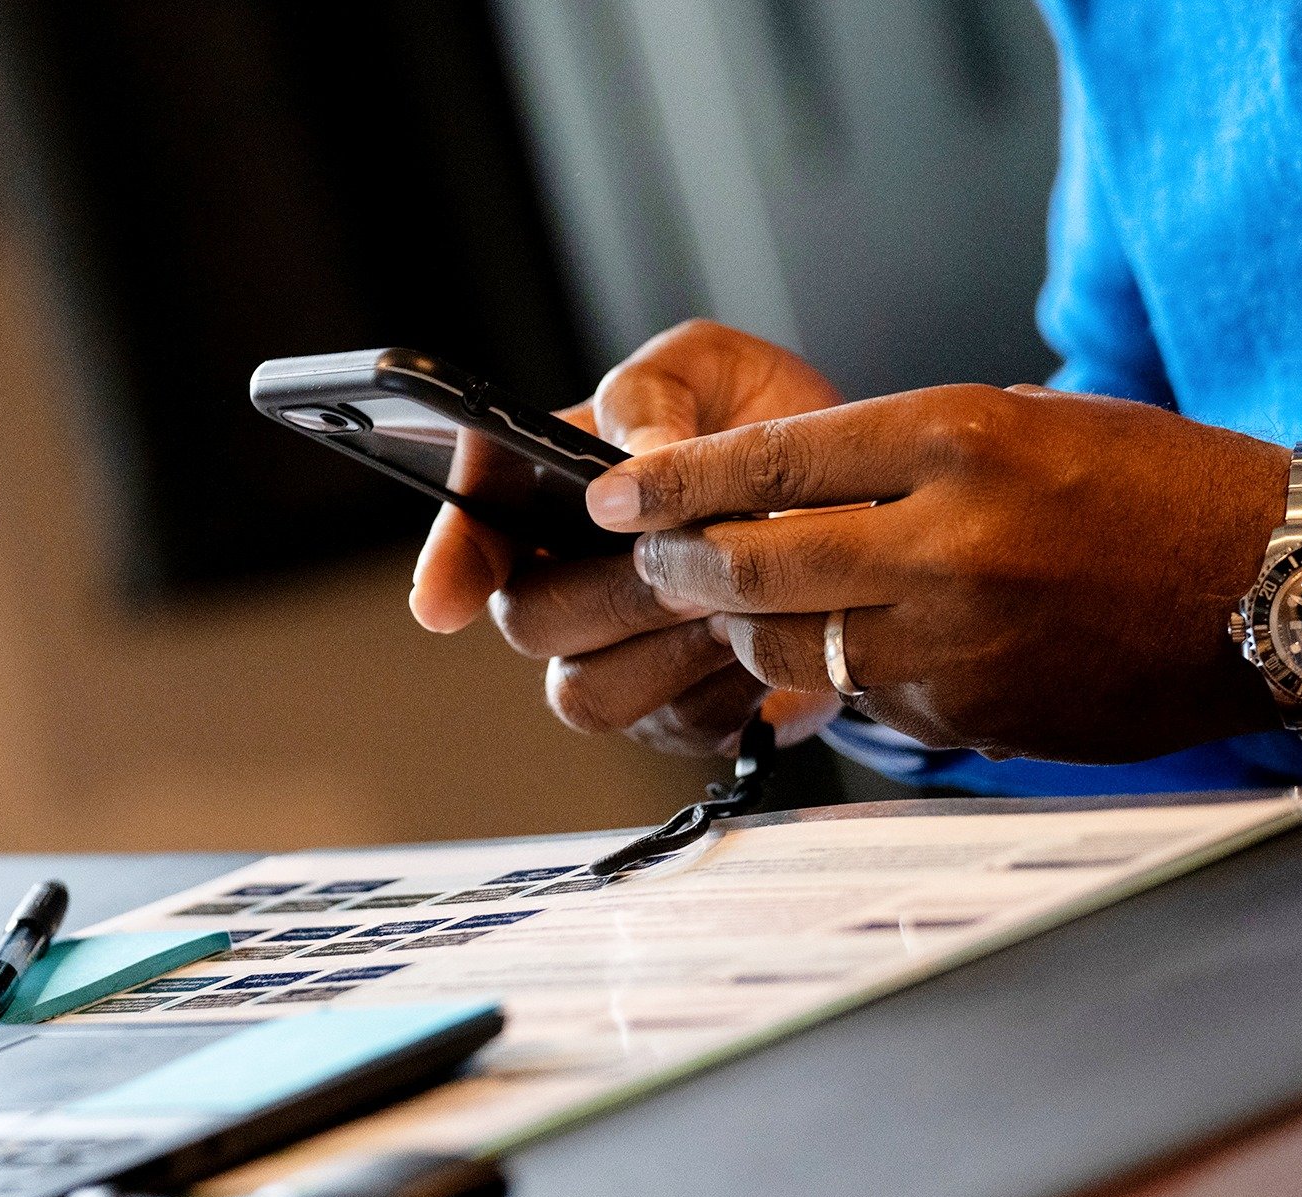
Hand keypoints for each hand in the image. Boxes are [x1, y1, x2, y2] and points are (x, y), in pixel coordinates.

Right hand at [409, 320, 844, 755]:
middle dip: (616, 592)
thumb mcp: (709, 366)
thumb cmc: (758, 423)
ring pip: (589, 693)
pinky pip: (676, 726)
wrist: (859, 496)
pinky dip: (730, 685)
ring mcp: (613, 656)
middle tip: (696, 556)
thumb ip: (653, 392)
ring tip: (743, 596)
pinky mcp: (680, 712)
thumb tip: (640, 460)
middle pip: (529, 622)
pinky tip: (771, 635)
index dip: (449, 567)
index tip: (442, 605)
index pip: (469, 529)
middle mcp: (559, 582)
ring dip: (668, 648)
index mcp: (541, 490)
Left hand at [582, 383, 1290, 761]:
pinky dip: (838, 671)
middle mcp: (952, 540)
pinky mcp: (972, 714)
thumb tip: (759, 494)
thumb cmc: (1147, 486)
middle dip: (678, 563)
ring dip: (743, 626)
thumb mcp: (1017, 422)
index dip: (674, 480)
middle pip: (752, 563)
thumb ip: (890, 456)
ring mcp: (960, 639)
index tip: (613, 490)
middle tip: (649, 553)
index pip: (773, 460)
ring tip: (740, 601)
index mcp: (960, 438)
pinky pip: (860, 696)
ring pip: (786, 645)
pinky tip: (864, 643)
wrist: (1269, 583)